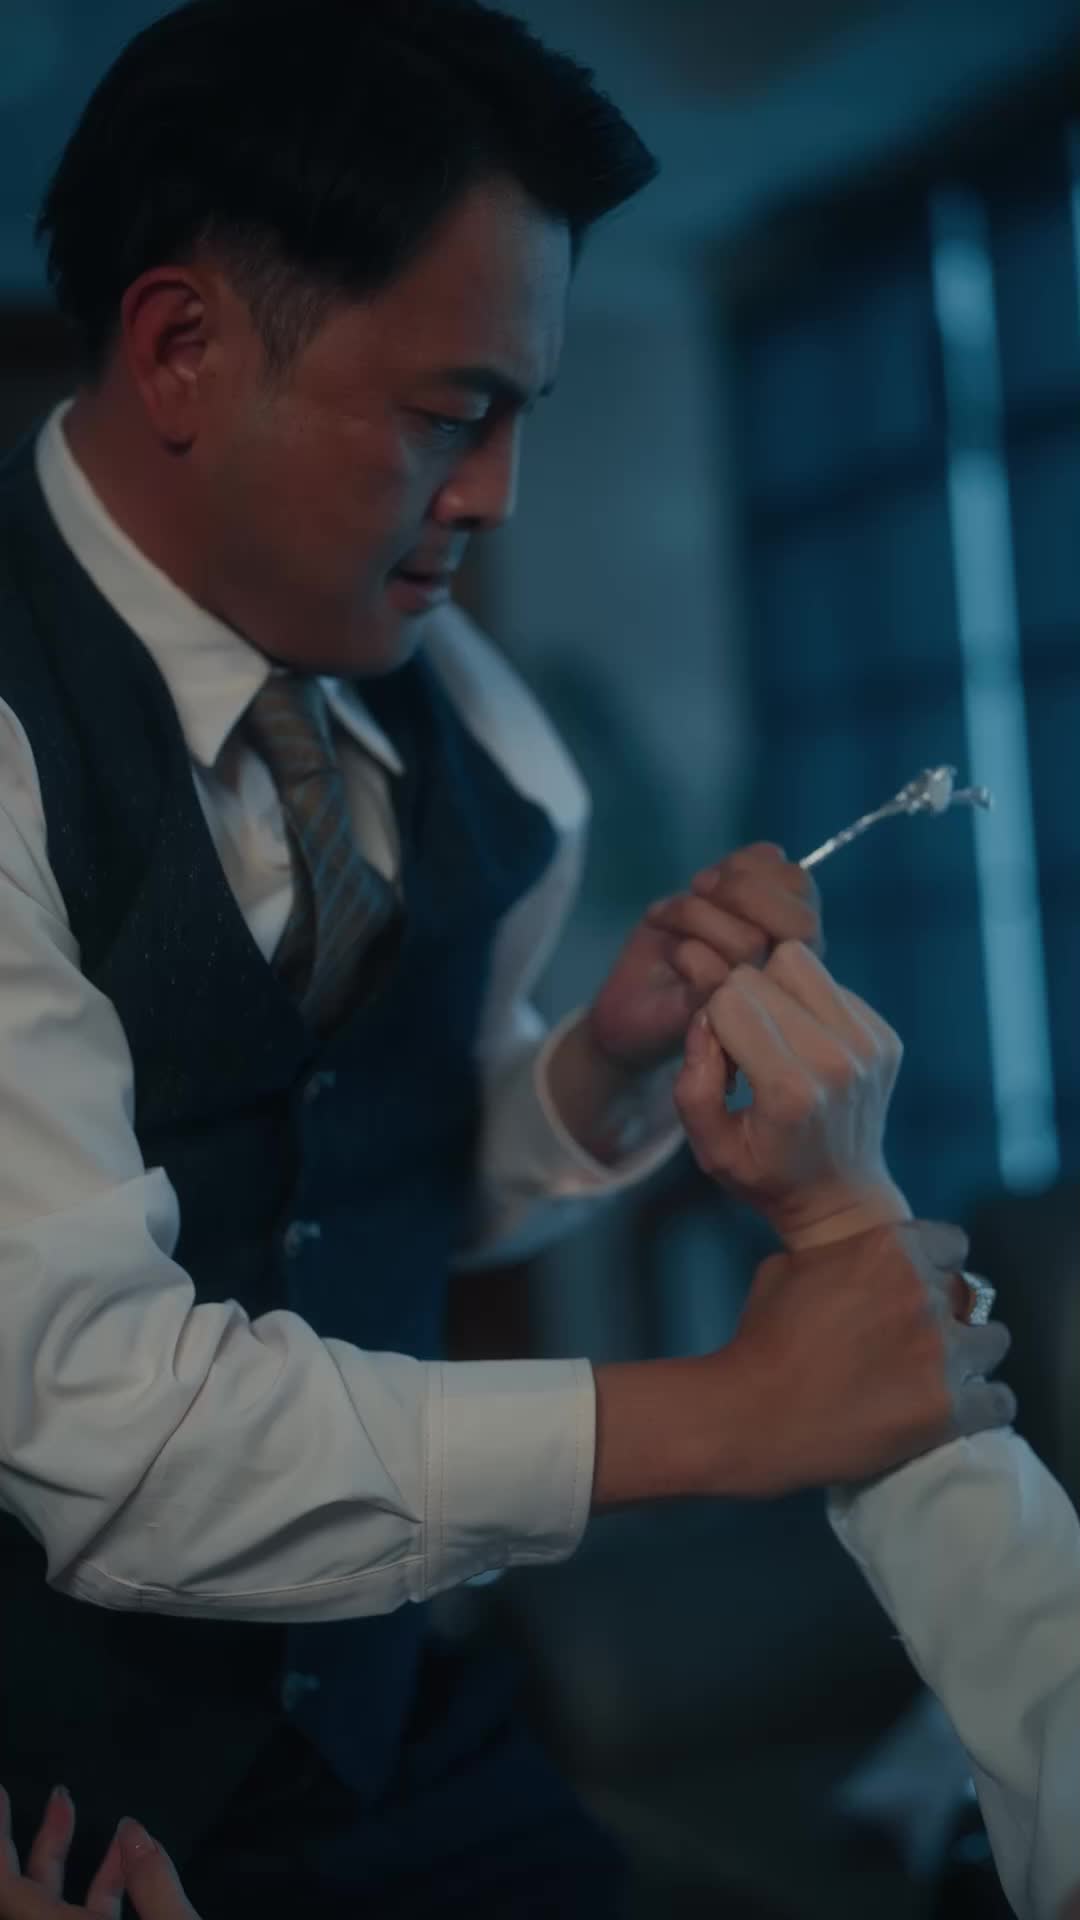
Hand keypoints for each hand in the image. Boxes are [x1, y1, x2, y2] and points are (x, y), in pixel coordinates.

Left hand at [0, 1785, 198, 1919]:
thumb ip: (156, 1885)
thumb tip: (133, 1830)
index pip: (9, 1893)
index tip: (0, 1798)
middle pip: (18, 1893)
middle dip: (11, 1842)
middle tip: (4, 1796)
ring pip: (48, 1900)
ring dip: (55, 1851)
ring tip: (65, 1802)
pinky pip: (82, 1912)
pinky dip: (99, 1879)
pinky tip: (122, 1851)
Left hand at [587, 844, 820, 1074]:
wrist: (629, 1002)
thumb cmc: (672, 944)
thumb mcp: (705, 894)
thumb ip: (742, 872)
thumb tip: (772, 853)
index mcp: (789, 932)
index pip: (801, 886)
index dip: (754, 869)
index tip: (709, 878)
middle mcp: (787, 967)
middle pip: (800, 920)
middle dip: (741, 892)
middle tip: (697, 891)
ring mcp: (760, 997)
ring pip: (749, 943)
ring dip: (695, 916)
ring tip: (668, 920)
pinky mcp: (724, 1020)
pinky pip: (716, 974)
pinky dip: (686, 952)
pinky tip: (672, 956)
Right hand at [592, 1220, 1014, 1504]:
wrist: (754, 1412)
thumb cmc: (762, 1336)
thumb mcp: (786, 1268)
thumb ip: (836, 1261)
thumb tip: (846, 1267)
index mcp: (892, 1251)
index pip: (952, 1244)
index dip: (935, 1265)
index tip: (917, 1284)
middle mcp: (928, 1295)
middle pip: (971, 1294)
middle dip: (949, 1310)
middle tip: (920, 1334)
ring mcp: (945, 1355)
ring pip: (993, 1342)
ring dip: (972, 1354)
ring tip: (945, 1372)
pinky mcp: (950, 1410)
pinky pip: (999, 1400)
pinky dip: (983, 1404)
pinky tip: (960, 1409)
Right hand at [675, 938, 905, 1246]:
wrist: (843, 1197)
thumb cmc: (767, 1173)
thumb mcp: (711, 1148)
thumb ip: (693, 1086)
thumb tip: (706, 1019)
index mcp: (790, 1091)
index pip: (729, 999)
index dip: (712, 1023)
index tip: (723, 1062)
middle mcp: (837, 1061)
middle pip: (759, 974)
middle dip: (740, 1004)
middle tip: (747, 1050)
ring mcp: (870, 1046)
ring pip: (798, 960)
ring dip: (776, 989)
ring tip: (776, 1034)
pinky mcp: (887, 1037)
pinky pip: (830, 983)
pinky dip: (810, 1003)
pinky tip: (808, 1044)